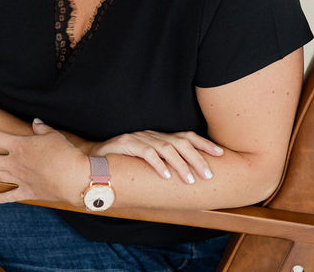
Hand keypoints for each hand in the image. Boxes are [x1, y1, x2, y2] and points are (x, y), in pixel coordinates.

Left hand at [0, 119, 88, 203]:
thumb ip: (41, 128)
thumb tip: (35, 122)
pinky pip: (10, 196)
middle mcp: (15, 162)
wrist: (74, 178)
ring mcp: (20, 179)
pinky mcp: (28, 192)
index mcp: (20, 146)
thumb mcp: (53, 135)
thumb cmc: (65, 153)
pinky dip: (0, 198)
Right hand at [93, 130, 223, 183]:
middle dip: (197, 158)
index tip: (221, 154)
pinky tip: (166, 176)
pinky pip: (145, 153)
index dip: (204, 144)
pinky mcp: (125, 144)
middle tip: (209, 175)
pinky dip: (157, 165)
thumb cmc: (123, 163)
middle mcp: (151, 134)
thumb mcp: (148, 162)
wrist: (93, 158)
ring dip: (180, 165)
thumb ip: (165, 163)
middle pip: (179, 142)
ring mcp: (138, 138)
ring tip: (190, 180)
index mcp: (158, 137)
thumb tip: (189, 176)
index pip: (185, 136)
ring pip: (164, 148)